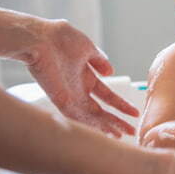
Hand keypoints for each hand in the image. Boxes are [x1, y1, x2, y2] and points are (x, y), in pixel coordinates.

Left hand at [25, 19, 138, 136]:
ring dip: (105, 126)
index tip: (134, 112)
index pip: (106, 95)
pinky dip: (90, 125)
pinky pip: (78, 117)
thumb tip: (110, 71)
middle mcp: (78, 89)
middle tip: (131, 132)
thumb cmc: (59, 37)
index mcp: (85, 76)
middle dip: (116, 121)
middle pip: (100, 110)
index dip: (120, 104)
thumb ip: (99, 60)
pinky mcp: (61, 100)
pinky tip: (103, 131)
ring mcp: (69, 96)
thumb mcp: (86, 47)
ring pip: (91, 117)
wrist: (40, 37)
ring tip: (120, 136)